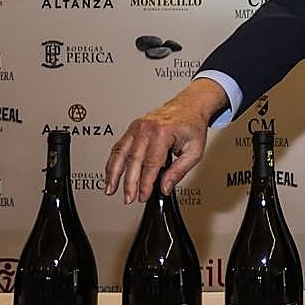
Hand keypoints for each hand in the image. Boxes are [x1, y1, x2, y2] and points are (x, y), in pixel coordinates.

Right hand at [104, 78, 228, 203]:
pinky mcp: (132, 127)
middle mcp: (147, 128)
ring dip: (113, 174)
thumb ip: (178, 171)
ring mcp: (137, 126)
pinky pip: (119, 146)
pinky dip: (113, 162)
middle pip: (133, 160)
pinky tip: (111, 174)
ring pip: (120, 153)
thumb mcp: (194, 151)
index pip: (151, 164)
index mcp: (163, 132)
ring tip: (110, 189)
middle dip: (129, 183)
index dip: (145, 183)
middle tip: (129, 198)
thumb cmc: (192, 125)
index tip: (143, 196)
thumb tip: (164, 188)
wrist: (190, 106)